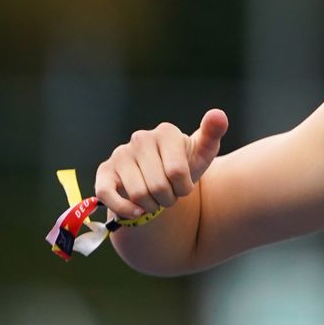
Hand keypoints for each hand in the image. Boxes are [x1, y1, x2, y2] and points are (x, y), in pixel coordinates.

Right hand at [94, 109, 227, 219]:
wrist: (162, 180)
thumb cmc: (185, 165)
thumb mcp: (202, 153)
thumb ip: (212, 133)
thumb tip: (218, 114)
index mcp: (166, 132)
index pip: (177, 172)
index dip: (184, 188)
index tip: (184, 184)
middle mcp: (140, 138)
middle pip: (158, 186)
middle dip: (169, 198)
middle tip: (170, 194)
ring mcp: (120, 154)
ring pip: (138, 194)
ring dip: (151, 205)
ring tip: (156, 198)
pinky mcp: (105, 171)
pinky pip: (108, 195)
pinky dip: (125, 209)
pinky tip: (137, 210)